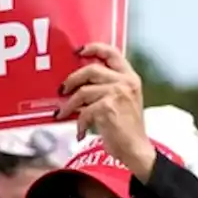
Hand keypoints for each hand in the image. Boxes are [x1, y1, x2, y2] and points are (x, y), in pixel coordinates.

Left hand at [58, 42, 154, 179]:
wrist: (136, 150)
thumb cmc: (126, 128)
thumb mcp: (123, 101)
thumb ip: (107, 87)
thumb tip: (77, 84)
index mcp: (130, 78)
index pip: (113, 53)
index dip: (94, 48)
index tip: (78, 51)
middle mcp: (126, 82)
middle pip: (91, 70)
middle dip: (72, 79)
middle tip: (61, 90)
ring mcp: (118, 94)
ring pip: (83, 92)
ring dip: (69, 105)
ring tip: (63, 114)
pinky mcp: (108, 108)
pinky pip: (84, 111)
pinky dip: (79, 123)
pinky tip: (80, 133)